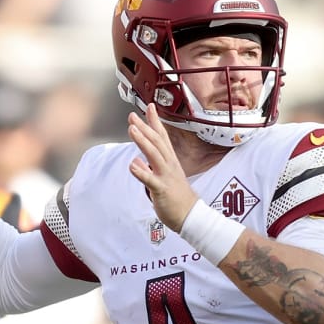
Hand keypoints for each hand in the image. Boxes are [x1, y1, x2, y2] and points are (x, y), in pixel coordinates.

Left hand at [127, 102, 197, 231]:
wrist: (191, 216)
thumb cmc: (177, 197)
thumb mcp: (164, 177)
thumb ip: (150, 168)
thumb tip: (136, 161)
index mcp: (170, 162)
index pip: (162, 137)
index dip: (155, 121)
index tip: (149, 106)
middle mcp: (169, 165)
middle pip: (157, 142)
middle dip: (144, 128)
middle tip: (132, 117)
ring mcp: (166, 177)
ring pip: (154, 156)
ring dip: (143, 141)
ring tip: (132, 129)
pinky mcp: (162, 190)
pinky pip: (150, 180)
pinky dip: (141, 172)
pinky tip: (132, 165)